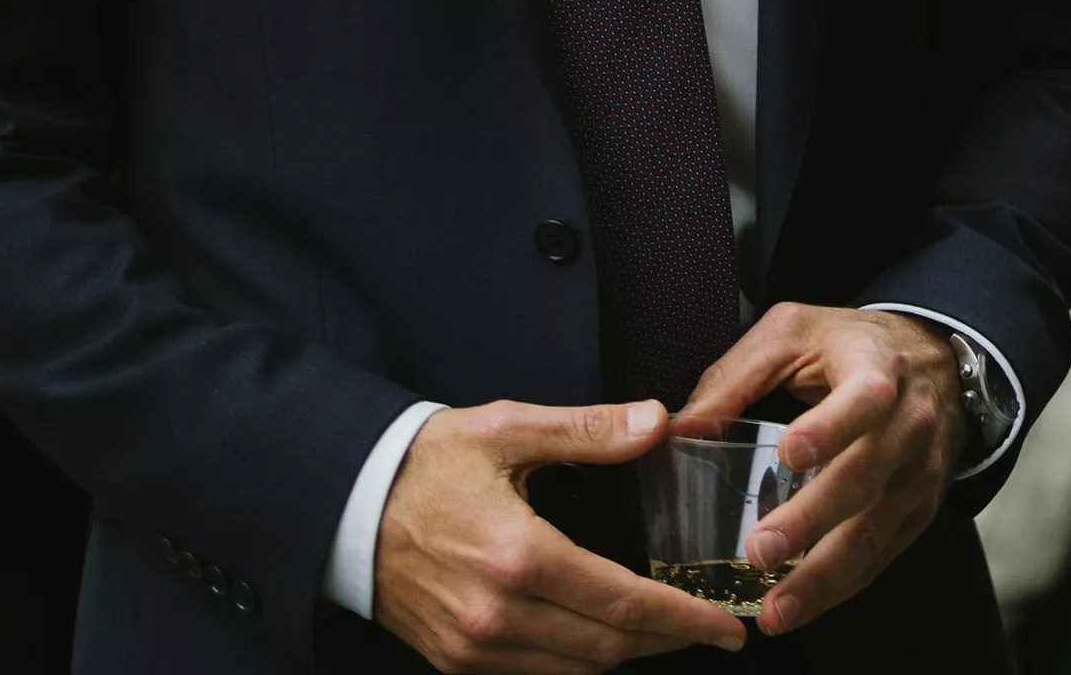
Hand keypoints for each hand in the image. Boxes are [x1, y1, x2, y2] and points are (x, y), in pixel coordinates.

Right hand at [372, 399, 744, 671]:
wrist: (343, 502)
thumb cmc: (425, 461)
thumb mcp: (506, 428)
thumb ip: (588, 430)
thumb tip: (657, 420)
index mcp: (517, 556)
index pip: (622, 602)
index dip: (683, 618)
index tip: (726, 625)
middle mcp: (496, 615)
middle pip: (606, 648)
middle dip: (666, 641)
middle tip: (710, 627)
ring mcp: (473, 646)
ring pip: (574, 671)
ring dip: (625, 655)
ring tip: (664, 630)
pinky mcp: (454, 659)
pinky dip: (578, 662)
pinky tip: (601, 636)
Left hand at [678, 306, 961, 636]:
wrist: (933, 361)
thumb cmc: (853, 346)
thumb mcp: (793, 333)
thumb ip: (737, 375)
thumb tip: (682, 426)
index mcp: (877, 369)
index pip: (863, 399)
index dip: (830, 427)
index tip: (789, 452)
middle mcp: (908, 424)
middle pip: (865, 477)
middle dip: (812, 519)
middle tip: (760, 550)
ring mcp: (918, 474)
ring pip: (874, 532)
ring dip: (824, 577)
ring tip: (776, 609)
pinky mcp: (918, 511)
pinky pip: (880, 557)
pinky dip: (840, 587)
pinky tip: (802, 607)